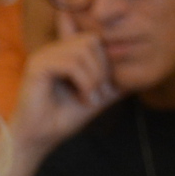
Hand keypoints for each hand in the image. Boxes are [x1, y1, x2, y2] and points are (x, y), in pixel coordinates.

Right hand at [8, 20, 122, 162]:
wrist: (40, 138)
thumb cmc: (63, 119)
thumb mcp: (96, 97)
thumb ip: (112, 84)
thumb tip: (137, 76)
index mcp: (63, 54)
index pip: (91, 37)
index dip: (105, 57)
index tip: (107, 88)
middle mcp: (52, 50)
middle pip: (90, 40)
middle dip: (103, 68)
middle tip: (101, 94)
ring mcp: (43, 56)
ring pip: (82, 50)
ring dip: (94, 77)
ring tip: (92, 98)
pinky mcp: (37, 66)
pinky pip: (71, 63)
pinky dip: (84, 81)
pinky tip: (83, 98)